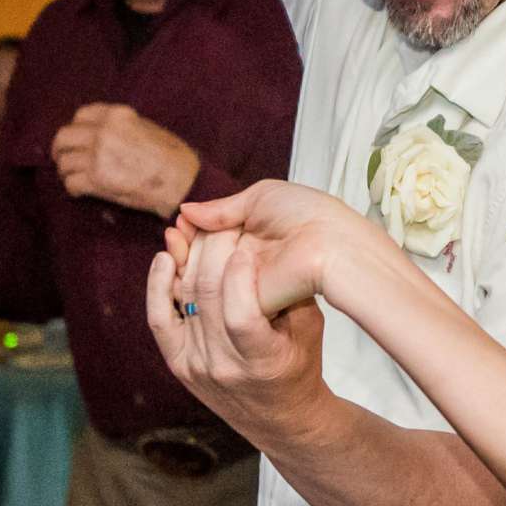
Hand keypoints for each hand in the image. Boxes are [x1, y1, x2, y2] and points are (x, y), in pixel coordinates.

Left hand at [51, 104, 199, 217]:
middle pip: (64, 137)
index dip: (76, 128)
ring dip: (67, 172)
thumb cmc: (172, 157)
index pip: (81, 115)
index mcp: (117, 115)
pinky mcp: (96, 179)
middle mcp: (103, 131)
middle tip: (63, 159)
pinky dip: (73, 189)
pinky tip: (81, 192)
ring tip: (75, 178)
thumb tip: (103, 134)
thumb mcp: (147, 128)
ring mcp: (97, 155)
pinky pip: (71, 183)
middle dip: (60, 149)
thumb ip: (122, 126)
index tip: (76, 138)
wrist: (182, 182)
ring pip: (64, 162)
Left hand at [147, 227, 327, 448]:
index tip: (250, 243)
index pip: (241, 313)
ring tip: (200, 228)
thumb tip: (260, 241)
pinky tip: (167, 256)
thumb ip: (291, 289)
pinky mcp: (178, 363)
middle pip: (207, 296)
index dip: (241, 273)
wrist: (280, 417)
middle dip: (215, 250)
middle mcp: (223, 366)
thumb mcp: (311, 328)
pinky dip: (158, 284)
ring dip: (190, 257)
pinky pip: (159, 318)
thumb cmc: (301, 364)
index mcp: (263, 361)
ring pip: (184, 298)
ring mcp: (196, 366)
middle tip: (228, 223)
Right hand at [171, 178, 378, 318]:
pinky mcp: (246, 305)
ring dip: (189, 259)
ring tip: (185, 241)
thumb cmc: (306, 214)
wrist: (329, 239)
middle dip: (185, 246)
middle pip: (201, 261)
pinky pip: (212, 297)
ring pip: (200, 280)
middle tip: (177, 231)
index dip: (190, 233)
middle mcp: (245, 264)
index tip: (178, 224)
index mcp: (250, 238)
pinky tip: (192, 263)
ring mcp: (245, 286)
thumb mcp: (260, 199)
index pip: (209, 241)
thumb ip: (222, 209)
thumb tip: (185, 210)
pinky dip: (198, 279)